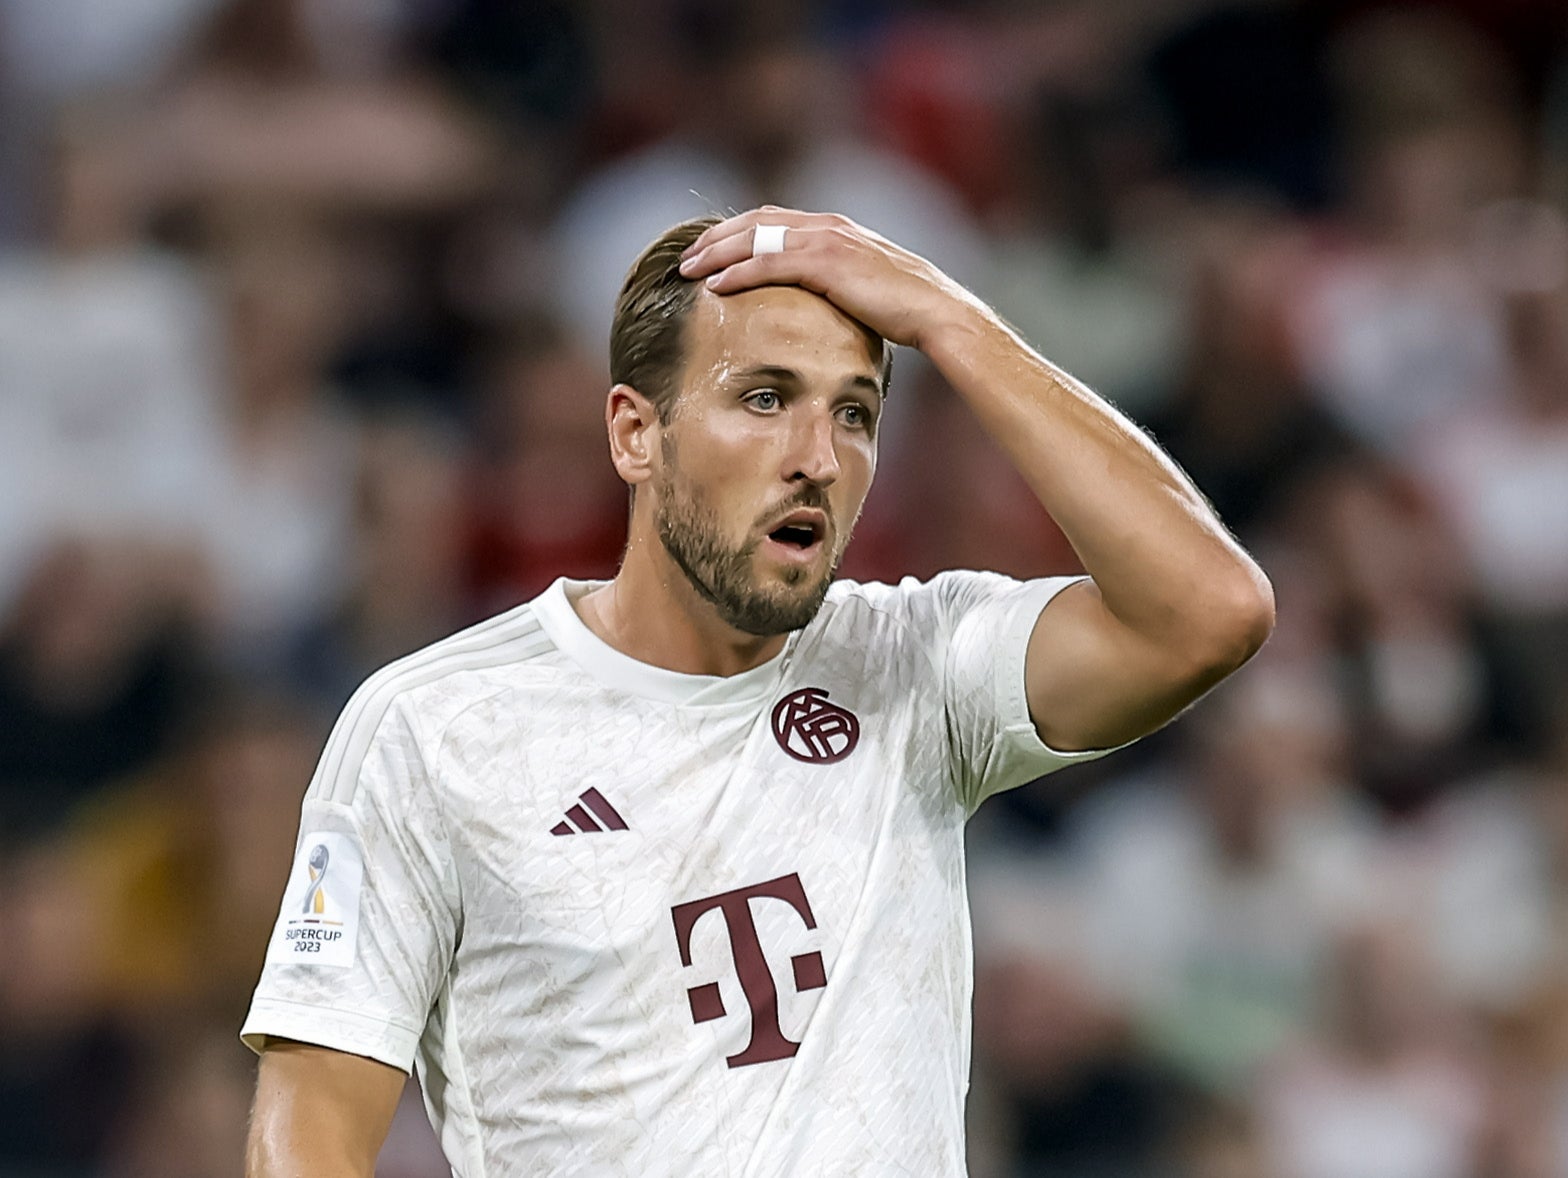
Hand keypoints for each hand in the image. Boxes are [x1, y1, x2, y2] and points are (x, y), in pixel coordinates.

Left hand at [678, 206, 984, 351]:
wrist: (936, 311)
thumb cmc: (906, 310)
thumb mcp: (864, 289)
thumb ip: (836, 285)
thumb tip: (815, 305)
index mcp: (834, 228)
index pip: (772, 219)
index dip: (735, 231)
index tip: (709, 248)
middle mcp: (827, 225)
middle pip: (755, 221)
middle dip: (716, 237)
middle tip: (685, 256)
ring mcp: (827, 240)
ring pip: (755, 238)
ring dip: (716, 253)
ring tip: (688, 271)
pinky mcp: (827, 263)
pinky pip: (769, 263)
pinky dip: (737, 272)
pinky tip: (715, 286)